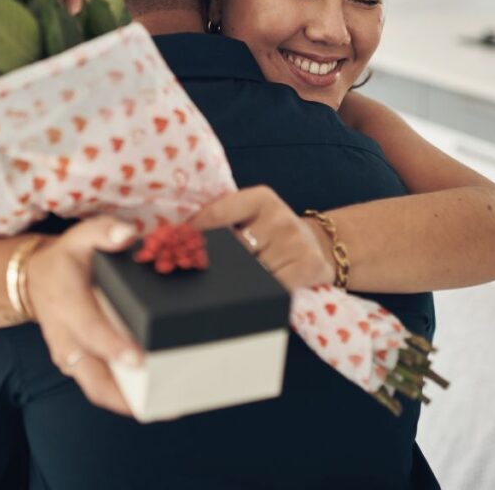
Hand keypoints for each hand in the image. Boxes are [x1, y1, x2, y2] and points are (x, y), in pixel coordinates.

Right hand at [25, 216, 142, 415]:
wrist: (35, 279)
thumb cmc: (66, 259)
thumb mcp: (80, 237)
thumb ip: (103, 232)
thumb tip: (127, 235)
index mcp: (68, 304)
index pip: (90, 329)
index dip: (113, 346)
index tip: (138, 359)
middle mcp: (66, 337)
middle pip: (92, 377)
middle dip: (123, 394)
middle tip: (160, 400)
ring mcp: (70, 356)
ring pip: (96, 388)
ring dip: (128, 402)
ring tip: (166, 405)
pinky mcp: (77, 365)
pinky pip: (99, 387)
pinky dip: (123, 397)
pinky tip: (153, 398)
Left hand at [188, 186, 335, 291]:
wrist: (319, 245)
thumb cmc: (273, 232)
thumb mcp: (251, 216)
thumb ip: (223, 220)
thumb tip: (181, 236)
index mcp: (260, 198)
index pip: (219, 214)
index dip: (196, 232)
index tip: (175, 245)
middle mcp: (280, 217)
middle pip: (234, 249)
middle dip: (218, 264)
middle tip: (202, 272)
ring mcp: (296, 242)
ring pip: (252, 273)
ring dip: (240, 283)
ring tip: (237, 283)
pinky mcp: (309, 266)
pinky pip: (273, 289)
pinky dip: (262, 296)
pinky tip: (258, 296)